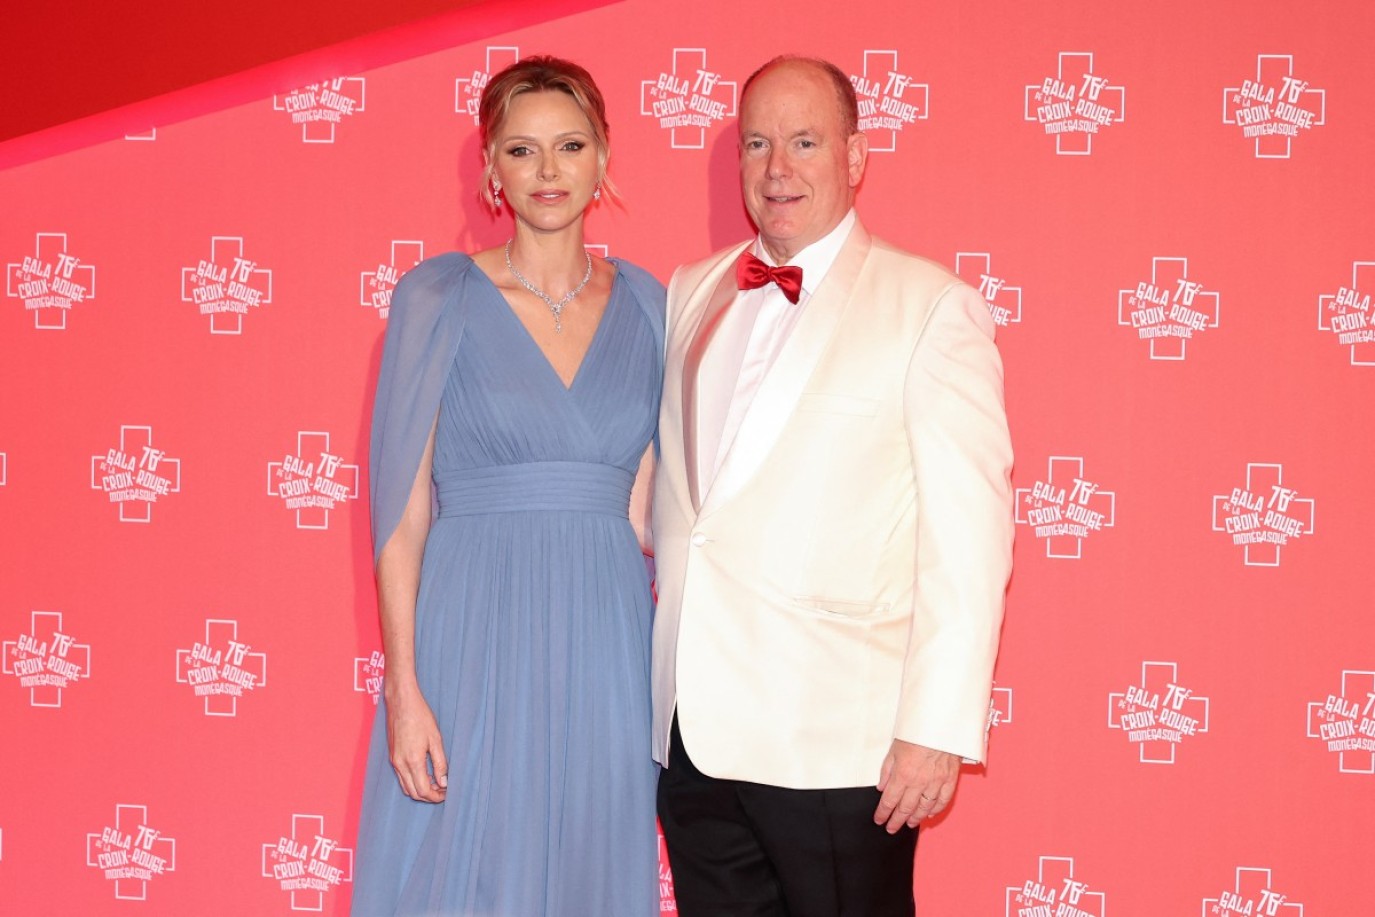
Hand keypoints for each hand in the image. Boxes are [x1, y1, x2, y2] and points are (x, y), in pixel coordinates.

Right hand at [385, 686, 447, 802]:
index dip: (436, 796)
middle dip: (429, 796)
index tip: (447, 793)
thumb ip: (440, 763)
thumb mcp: (436, 739)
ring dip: (420, 790)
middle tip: (443, 790)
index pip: (423, 790)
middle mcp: (400, 764)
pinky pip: (401, 777)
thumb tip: (444, 782)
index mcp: (413, 761)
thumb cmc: (420, 717)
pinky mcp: (392, 756)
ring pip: (406, 787)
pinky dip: (412, 782)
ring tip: (435, 782)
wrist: (401, 702)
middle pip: (414, 793)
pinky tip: (424, 773)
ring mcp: (394, 761)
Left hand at [874, 740, 958, 832]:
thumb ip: (887, 770)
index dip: (883, 813)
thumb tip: (882, 787)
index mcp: (902, 774)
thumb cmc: (916, 732)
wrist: (941, 723)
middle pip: (905, 809)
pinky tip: (929, 814)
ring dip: (915, 818)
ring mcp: (936, 782)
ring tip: (909, 824)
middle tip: (891, 828)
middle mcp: (919, 782)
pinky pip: (943, 800)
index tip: (879, 820)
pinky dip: (935, 810)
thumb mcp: (894, 749)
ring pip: (924, 808)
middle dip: (896, 821)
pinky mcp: (950, 779)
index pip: (889, 801)